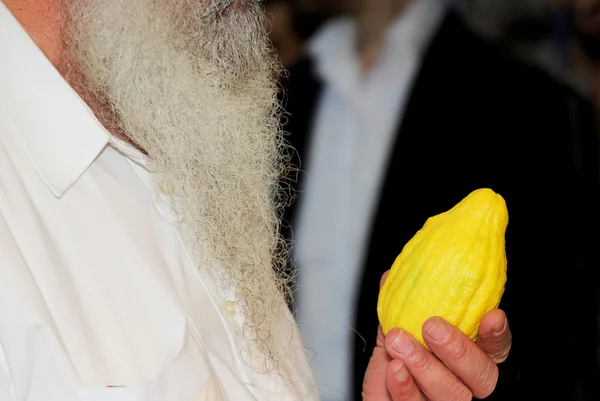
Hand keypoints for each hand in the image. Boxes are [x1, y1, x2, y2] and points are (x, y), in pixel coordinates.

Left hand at [362, 271, 511, 399]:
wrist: (376, 396)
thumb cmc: (392, 365)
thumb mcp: (398, 334)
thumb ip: (400, 310)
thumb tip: (392, 277)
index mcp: (467, 362)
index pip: (494, 351)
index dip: (496, 335)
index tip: (491, 316)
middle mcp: (463, 388)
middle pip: (481, 377)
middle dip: (458, 350)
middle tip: (432, 326)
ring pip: (451, 394)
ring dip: (425, 365)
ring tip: (399, 340)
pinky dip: (405, 388)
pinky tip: (395, 368)